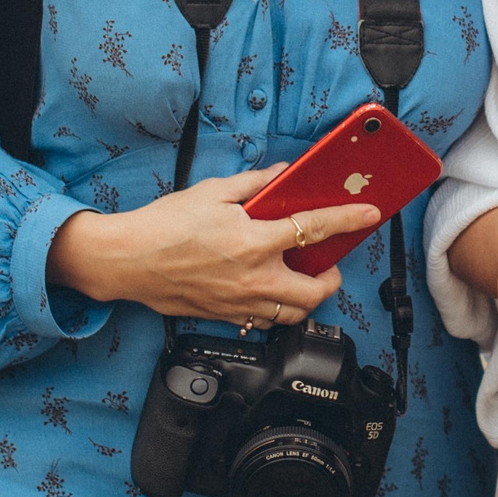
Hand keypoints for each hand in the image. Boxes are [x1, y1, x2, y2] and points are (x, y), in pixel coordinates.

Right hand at [47, 166, 380, 326]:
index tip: (368, 215)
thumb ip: (255, 184)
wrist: (129, 260)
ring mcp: (241, 303)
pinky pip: (265, 322)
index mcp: (255, 242)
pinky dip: (277, 310)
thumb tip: (282, 174)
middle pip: (316, 291)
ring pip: (294, 314)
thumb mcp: (213, 192)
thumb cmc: (165, 225)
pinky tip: (268, 292)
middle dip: (332, 278)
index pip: (315, 229)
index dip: (347, 220)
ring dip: (307, 298)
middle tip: (328, 264)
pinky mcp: (226, 317)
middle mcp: (254, 279)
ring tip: (302, 281)